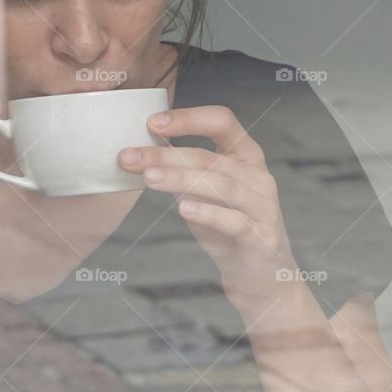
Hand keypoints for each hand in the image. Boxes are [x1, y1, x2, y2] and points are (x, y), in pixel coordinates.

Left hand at [118, 105, 297, 309]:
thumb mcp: (204, 190)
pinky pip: (234, 221)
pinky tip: (183, 209)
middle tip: (129, 157)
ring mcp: (263, 205)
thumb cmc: (227, 223)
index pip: (222, 121)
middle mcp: (258, 174)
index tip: (152, 123)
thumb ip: (182, 169)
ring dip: (181, 179)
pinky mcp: (260, 237)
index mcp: (245, 154)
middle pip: (209, 157)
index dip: (188, 118)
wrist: (259, 273)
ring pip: (220, 185)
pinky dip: (208, 213)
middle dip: (166, 155)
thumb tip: (138, 150)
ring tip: (149, 178)